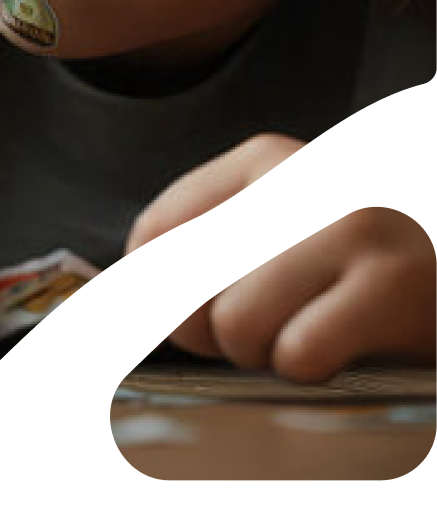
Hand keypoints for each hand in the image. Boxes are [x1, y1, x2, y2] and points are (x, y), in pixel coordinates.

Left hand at [124, 132, 436, 383]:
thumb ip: (205, 239)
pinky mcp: (391, 289)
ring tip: (307, 333)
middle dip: (210, 330)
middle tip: (261, 327)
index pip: (157, 230)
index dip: (158, 291)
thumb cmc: (362, 257)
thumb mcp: (282, 222)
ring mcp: (349, 230)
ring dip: (265, 352)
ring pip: (236, 324)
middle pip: (187, 282)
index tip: (188, 310)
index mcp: (265, 158)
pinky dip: (310, 367)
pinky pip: (298, 355)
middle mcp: (304, 180)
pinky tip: (342, 348)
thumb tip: (134, 300)